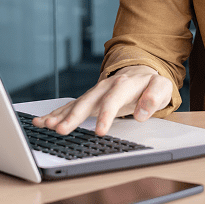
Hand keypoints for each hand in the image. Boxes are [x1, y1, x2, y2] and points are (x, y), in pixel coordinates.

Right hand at [32, 65, 173, 136]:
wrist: (142, 72)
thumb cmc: (151, 83)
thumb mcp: (162, 88)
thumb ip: (154, 97)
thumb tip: (141, 112)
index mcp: (125, 83)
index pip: (114, 99)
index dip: (106, 115)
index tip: (99, 131)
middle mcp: (106, 86)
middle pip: (88, 101)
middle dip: (74, 116)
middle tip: (61, 129)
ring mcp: (96, 92)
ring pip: (76, 103)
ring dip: (60, 114)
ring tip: (45, 125)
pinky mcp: (90, 99)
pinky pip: (71, 106)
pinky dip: (56, 113)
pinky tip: (42, 121)